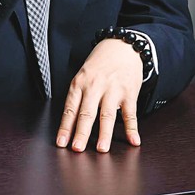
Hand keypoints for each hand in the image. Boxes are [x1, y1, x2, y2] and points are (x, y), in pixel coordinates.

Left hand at [56, 38, 142, 152]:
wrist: (121, 45)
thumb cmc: (100, 62)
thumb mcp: (83, 74)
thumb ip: (78, 95)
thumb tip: (71, 122)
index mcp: (80, 82)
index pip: (70, 108)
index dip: (65, 127)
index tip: (61, 142)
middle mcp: (94, 86)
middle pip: (86, 112)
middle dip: (81, 132)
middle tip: (77, 148)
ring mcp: (112, 89)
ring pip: (107, 114)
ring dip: (104, 133)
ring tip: (101, 148)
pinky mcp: (129, 92)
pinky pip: (130, 113)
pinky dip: (132, 128)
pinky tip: (133, 140)